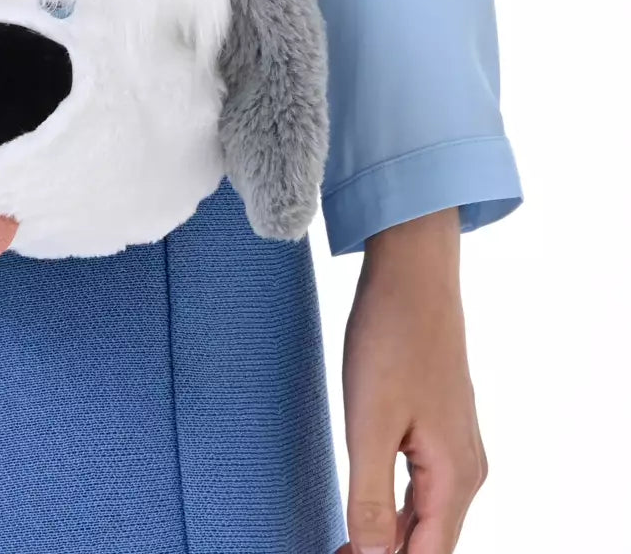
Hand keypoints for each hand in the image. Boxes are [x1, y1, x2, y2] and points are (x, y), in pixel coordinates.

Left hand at [342, 209, 487, 553]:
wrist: (412, 275)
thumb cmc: (391, 338)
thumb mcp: (370, 423)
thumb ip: (373, 497)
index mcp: (456, 477)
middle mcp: (467, 470)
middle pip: (429, 541)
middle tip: (335, 550)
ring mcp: (456, 447)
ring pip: (426, 515)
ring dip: (389, 536)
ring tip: (343, 543)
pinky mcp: (440, 426)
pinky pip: (422, 485)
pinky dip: (395, 506)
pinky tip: (365, 506)